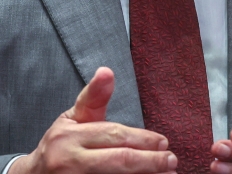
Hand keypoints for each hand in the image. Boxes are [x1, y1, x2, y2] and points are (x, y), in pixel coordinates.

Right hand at [9, 67, 175, 173]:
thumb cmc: (60, 144)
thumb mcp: (72, 118)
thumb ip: (93, 98)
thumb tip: (107, 71)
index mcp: (68, 135)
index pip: (112, 135)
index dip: (141, 139)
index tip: (163, 142)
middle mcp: (70, 159)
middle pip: (118, 160)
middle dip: (149, 161)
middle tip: (171, 160)